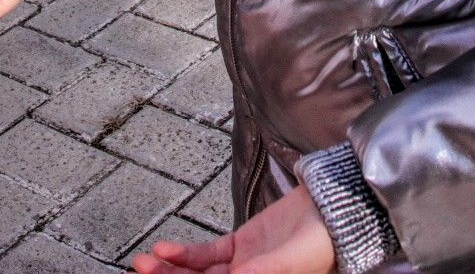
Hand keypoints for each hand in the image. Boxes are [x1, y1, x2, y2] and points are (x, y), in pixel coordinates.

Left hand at [132, 186, 335, 273]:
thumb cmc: (323, 242)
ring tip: (142, 263)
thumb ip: (259, 272)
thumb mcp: (288, 261)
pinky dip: (185, 253)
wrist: (335, 207)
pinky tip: (164, 249)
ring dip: (169, 270)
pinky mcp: (242, 244)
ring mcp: (243, 266)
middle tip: (140, 273)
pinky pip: (207, 254)